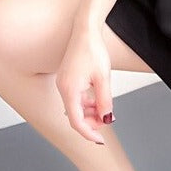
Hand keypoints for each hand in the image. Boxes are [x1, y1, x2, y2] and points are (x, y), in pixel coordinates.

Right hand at [56, 23, 113, 143]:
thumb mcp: (103, 78)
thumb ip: (104, 100)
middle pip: (75, 115)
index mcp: (69, 90)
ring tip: (104, 110)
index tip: (100, 140)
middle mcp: (63, 88)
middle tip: (107, 121)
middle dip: (91, 122)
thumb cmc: (93, 50)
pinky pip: (75, 97)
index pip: (76, 121)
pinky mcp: (67, 78)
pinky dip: (86, 102)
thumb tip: (106, 119)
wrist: (86, 31)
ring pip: (75, 106)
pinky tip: (97, 99)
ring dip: (89, 112)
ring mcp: (64, 83)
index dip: (88, 133)